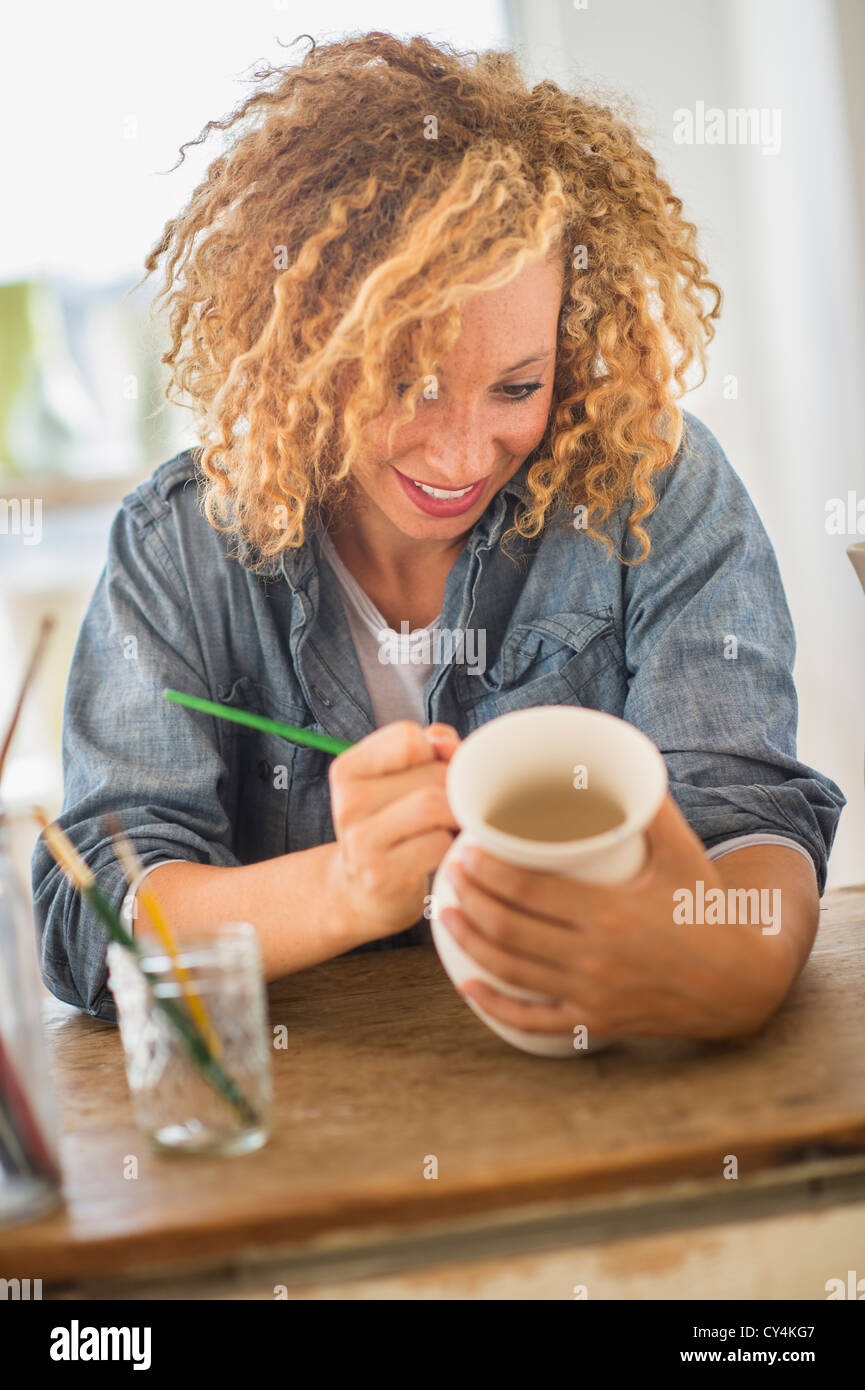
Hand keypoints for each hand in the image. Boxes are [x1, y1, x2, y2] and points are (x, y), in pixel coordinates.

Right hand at [328, 719, 460, 944]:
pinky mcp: (380, 874)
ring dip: (457, 817)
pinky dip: (452, 845)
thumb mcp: (402, 778)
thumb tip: (450, 745)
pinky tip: (445, 852)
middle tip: (454, 809)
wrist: (364, 893)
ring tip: (452, 826)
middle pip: (431, 774)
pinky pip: (438, 843)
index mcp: (347, 769)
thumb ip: (431, 747)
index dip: (436, 753)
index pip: (409, 738)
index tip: (436, 774)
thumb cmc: (395, 825)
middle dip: (456, 790)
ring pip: (435, 805)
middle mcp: (347, 802)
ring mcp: (360, 841)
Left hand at [439, 793, 787, 1040]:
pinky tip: (468, 986)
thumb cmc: (707, 909)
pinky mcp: (595, 1022)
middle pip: (510, 928)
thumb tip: (621, 759)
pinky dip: (496, 1005)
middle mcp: (596, 958)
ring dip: (470, 942)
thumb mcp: (685, 855)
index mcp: (613, 913)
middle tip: (450, 874)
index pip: (530, 890)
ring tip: (445, 915)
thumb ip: (651, 808)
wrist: (741, 982)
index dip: (489, 871)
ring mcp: (592, 995)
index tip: (466, 850)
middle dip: (470, 899)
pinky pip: (535, 1020)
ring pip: (511, 970)